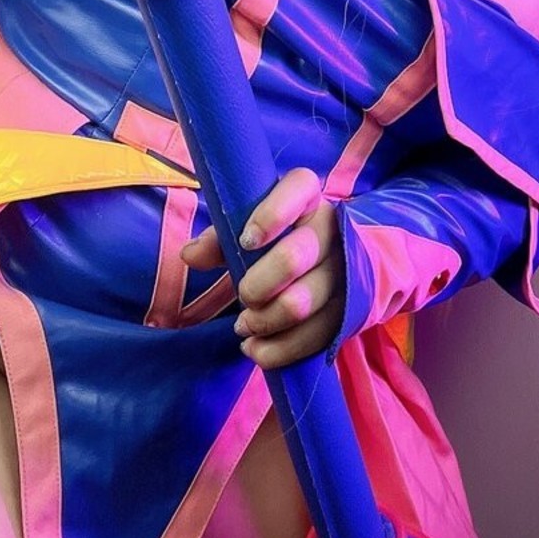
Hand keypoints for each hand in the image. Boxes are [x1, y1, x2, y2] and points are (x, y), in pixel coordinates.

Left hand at [180, 167, 346, 367]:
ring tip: (244, 325)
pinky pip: (312, 337)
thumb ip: (218, 240)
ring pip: (300, 304)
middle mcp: (331, 230)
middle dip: (256, 285)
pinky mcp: (348, 310)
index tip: (246, 241)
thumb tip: (191, 255)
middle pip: (293, 257)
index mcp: (307, 200)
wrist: (328, 265)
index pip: (299, 187)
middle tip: (242, 294)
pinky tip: (257, 348)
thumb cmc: (276, 243)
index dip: (271, 213)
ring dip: (263, 321)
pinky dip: (277, 350)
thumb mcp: (247, 232)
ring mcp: (344, 271)